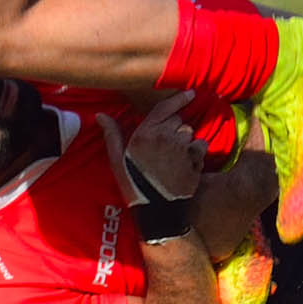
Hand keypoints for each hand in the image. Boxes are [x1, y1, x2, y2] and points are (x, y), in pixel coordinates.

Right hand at [98, 90, 206, 207]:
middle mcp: (166, 137)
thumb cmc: (133, 184)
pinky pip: (201, 148)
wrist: (156, 210)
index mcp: (146, 133)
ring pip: (191, 133)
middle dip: (175, 127)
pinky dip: (197, 152)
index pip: (165, 108)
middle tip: (166, 144)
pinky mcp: (195, 162)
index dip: (180, 98)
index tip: (191, 93)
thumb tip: (100, 115)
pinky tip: (187, 163)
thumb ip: (112, 134)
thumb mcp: (117, 159)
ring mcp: (182, 149)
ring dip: (186, 139)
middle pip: (179, 120)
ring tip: (176, 155)